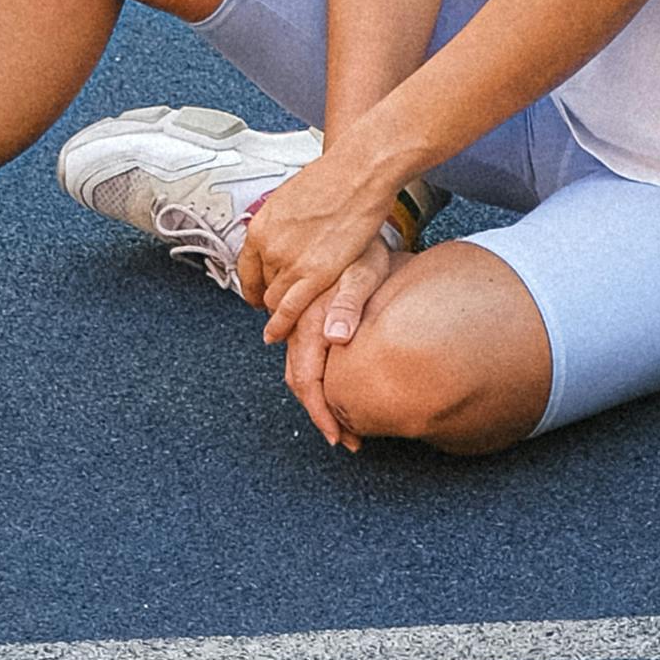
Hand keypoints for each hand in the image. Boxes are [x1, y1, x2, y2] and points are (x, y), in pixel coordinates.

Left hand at [242, 130, 413, 335]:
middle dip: (269, 298)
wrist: (358, 171)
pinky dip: (282, 324)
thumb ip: (281, 225)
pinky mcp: (315, 273)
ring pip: (274, 300)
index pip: (246, 267)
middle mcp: (270, 244)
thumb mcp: (291, 199)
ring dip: (280, 311)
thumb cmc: (335, 179)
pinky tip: (279, 332)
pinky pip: (289, 308)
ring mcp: (290, 261)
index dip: (251, 286)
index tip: (256, 294)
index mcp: (261, 225)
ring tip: (288, 319)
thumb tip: (279, 234)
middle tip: (278, 307)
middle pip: (262, 285)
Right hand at [277, 233, 391, 451]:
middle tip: (349, 439)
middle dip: (323, 415)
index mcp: (308, 318)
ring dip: (319, 400)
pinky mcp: (306, 317)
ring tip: (345, 422)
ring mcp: (299, 321)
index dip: (322, 413)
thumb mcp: (362, 271)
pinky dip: (316, 379)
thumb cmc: (362, 244)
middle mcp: (297, 323)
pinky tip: (337, 388)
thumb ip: (348, 303)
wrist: (352, 219)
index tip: (340, 438)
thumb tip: (336, 338)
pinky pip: (303, 356)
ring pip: (298, 371)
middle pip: (299, 381)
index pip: (307, 379)